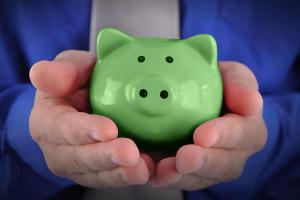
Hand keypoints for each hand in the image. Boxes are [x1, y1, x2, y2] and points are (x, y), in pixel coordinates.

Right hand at [29, 50, 152, 187]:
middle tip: (129, 153)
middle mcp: (60, 150)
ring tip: (143, 167)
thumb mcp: (71, 67)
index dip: (83, 130)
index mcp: (47, 122)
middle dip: (106, 157)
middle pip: (80, 159)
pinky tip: (151, 170)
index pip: (61, 128)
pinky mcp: (101, 173)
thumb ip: (61, 70)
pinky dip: (134, 176)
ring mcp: (81, 166)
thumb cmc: (79, 83)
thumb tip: (45, 77)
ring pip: (98, 176)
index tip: (108, 129)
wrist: (88, 100)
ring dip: (121, 173)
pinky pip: (116, 179)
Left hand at [148, 61, 266, 189]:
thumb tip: (249, 101)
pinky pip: (176, 180)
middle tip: (184, 158)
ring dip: (182, 175)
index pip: (244, 135)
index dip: (225, 136)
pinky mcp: (187, 173)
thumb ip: (240, 83)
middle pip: (223, 165)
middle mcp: (233, 155)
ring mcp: (209, 168)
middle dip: (202, 162)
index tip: (204, 135)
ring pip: (199, 178)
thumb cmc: (219, 87)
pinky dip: (163, 177)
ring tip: (165, 168)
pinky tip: (151, 172)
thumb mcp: (232, 76)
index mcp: (248, 130)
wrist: (199, 100)